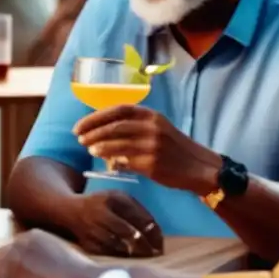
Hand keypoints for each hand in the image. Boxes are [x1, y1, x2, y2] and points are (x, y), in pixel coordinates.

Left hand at [0, 230, 103, 277]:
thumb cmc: (82, 277)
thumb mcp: (61, 256)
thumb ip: (42, 259)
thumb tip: (28, 274)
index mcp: (33, 235)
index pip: (10, 249)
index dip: (10, 266)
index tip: (13, 277)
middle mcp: (20, 242)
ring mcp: (14, 258)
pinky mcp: (12, 275)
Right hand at [65, 190, 162, 257]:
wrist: (69, 211)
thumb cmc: (102, 204)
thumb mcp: (118, 198)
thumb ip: (137, 210)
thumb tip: (154, 230)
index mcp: (112, 198)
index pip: (137, 215)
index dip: (151, 230)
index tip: (161, 241)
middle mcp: (100, 213)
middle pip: (128, 232)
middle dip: (145, 245)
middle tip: (157, 253)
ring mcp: (92, 229)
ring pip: (118, 245)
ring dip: (135, 254)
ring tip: (147, 258)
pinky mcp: (87, 244)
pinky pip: (107, 253)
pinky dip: (121, 258)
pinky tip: (131, 260)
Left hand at [74, 106, 220, 192]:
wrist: (200, 167)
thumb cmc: (175, 148)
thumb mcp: (158, 129)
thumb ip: (134, 127)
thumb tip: (104, 132)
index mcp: (151, 115)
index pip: (118, 110)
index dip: (96, 117)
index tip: (81, 125)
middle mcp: (152, 127)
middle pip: (114, 126)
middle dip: (92, 131)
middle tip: (79, 137)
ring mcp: (152, 145)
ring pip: (117, 143)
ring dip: (99, 146)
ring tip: (87, 148)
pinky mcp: (152, 163)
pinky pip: (126, 161)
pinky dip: (112, 159)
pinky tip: (104, 160)